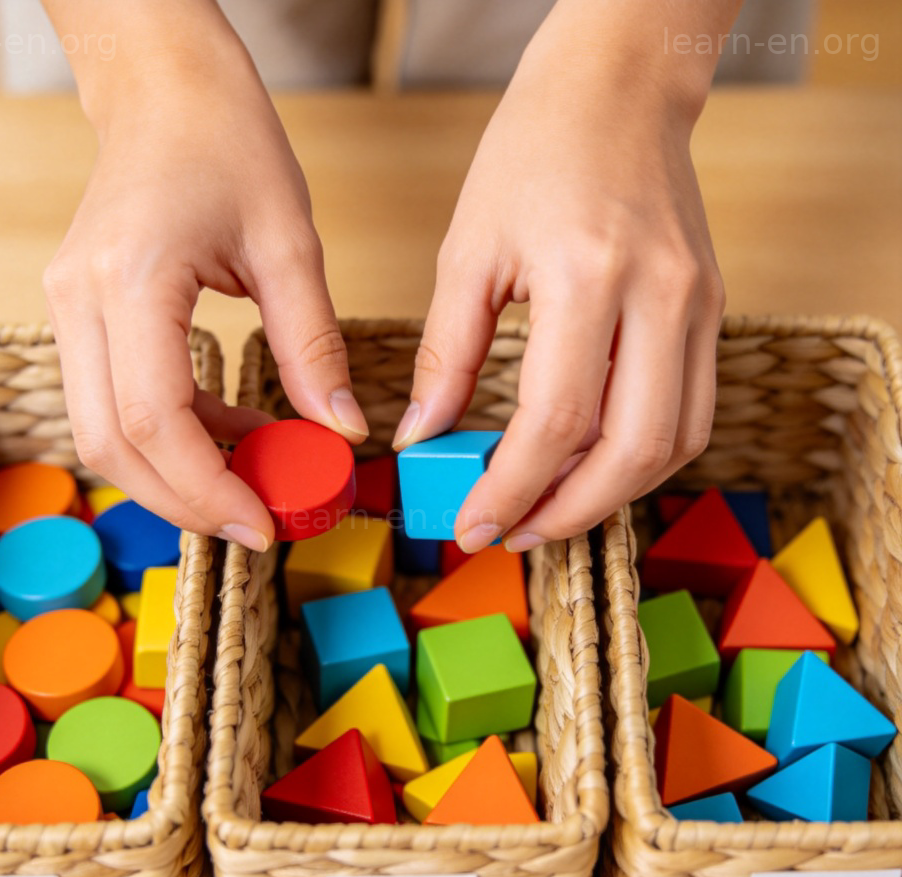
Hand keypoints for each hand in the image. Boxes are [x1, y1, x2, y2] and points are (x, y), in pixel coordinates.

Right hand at [42, 4, 366, 549]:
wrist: (164, 90)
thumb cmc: (226, 141)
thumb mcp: (289, 244)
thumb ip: (313, 346)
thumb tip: (341, 431)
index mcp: (130, 278)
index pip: (154, 419)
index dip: (207, 488)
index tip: (263, 525)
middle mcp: (79, 301)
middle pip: (112, 444)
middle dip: (185, 500)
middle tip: (257, 522)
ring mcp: (69, 309)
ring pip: (105, 433)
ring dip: (178, 473)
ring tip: (257, 478)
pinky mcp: (82, 316)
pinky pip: (119, 403)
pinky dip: (177, 435)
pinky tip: (236, 433)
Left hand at [394, 2, 731, 552]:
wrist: (618, 88)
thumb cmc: (534, 153)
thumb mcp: (467, 253)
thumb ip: (444, 356)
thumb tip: (421, 439)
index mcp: (586, 275)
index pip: (555, 422)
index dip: (510, 490)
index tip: (471, 526)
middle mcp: (659, 296)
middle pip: (630, 452)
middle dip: (566, 513)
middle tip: (511, 533)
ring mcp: (698, 305)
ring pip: (673, 445)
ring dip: (610, 495)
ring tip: (547, 508)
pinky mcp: (711, 310)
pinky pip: (690, 413)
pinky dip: (642, 457)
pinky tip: (591, 464)